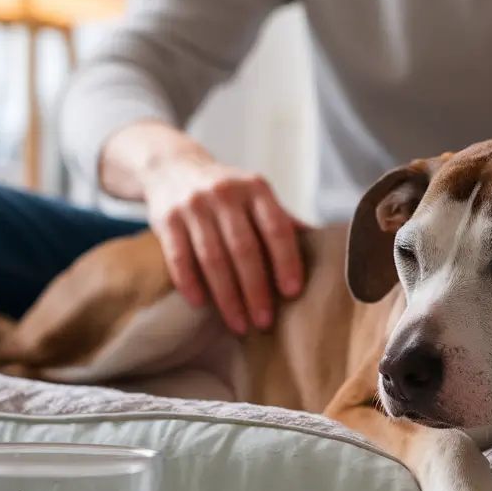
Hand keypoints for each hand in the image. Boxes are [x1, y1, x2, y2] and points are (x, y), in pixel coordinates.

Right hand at [143, 155, 305, 334]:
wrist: (173, 166)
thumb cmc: (226, 192)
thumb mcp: (256, 195)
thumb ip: (283, 221)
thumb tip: (325, 248)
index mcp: (256, 189)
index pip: (276, 228)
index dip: (286, 261)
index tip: (292, 292)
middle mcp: (225, 193)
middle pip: (244, 249)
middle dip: (256, 290)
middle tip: (264, 322)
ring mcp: (194, 205)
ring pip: (212, 258)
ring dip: (227, 297)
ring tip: (239, 324)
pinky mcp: (166, 218)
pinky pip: (179, 258)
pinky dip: (190, 284)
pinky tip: (201, 305)